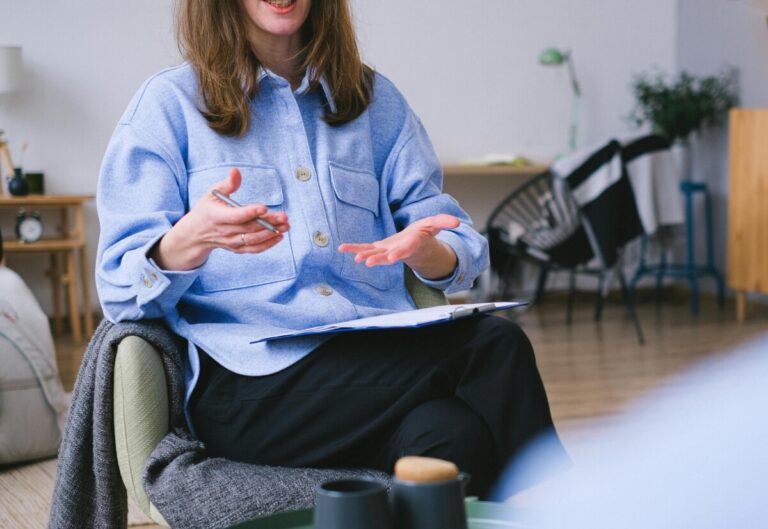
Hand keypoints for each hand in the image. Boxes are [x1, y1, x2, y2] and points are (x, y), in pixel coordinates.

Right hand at [150, 168, 289, 270]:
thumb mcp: (212, 193)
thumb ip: (227, 183)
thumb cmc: (206, 209)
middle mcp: (224, 231)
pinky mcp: (237, 249)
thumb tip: (236, 170)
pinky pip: (253, 249)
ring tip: (286, 226)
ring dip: (271, 234)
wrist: (196, 234)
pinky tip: (279, 236)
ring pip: (253, 240)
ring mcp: (231, 242)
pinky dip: (267, 244)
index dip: (250, 212)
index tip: (264, 207)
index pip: (235, 216)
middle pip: (249, 228)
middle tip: (284, 216)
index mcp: (217, 216)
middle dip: (268, 222)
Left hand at [338, 214, 459, 279]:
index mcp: (412, 244)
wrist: (415, 245)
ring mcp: (387, 251)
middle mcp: (398, 250)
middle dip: (379, 259)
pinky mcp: (378, 248)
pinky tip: (342, 247)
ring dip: (364, 255)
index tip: (393, 258)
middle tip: (368, 262)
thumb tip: (456, 222)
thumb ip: (444, 222)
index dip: (400, 253)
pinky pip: (365, 248)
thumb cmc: (424, 234)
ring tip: (356, 258)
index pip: (406, 250)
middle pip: (388, 256)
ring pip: (374, 254)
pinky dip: (354, 248)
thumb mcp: (435, 224)